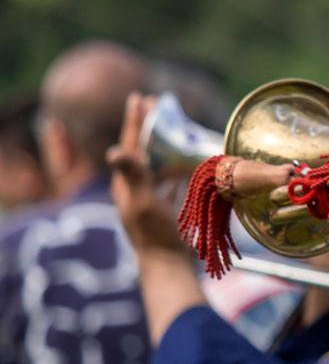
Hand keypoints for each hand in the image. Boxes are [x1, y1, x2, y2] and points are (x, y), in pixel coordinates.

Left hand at [108, 93, 183, 255]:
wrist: (166, 265)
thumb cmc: (155, 234)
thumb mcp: (142, 202)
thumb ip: (131, 175)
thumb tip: (113, 151)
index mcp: (126, 184)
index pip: (129, 144)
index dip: (134, 121)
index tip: (140, 98)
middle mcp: (134, 190)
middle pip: (141, 151)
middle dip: (148, 129)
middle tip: (157, 107)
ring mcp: (147, 201)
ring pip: (154, 166)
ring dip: (162, 148)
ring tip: (173, 133)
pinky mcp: (161, 212)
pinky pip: (167, 184)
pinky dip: (173, 171)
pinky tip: (180, 170)